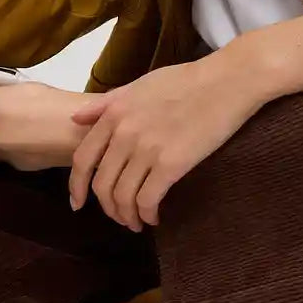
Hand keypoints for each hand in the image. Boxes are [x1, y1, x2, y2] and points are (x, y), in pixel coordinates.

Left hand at [67, 58, 262, 229]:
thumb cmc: (187, 80)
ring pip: (123, 197)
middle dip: (108, 208)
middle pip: (102, 185)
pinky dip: (147, 215)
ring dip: (127, 216)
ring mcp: (147, 149)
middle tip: (119, 216)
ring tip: (137, 222)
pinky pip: (147, 200)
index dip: (77, 187)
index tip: (78, 203)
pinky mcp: (171, 164)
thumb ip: (106, 103)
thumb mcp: (139, 85)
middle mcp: (124, 133)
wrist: (227, 82)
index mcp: (114, 113)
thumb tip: (75, 117)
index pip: (83, 159)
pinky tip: (155, 217)